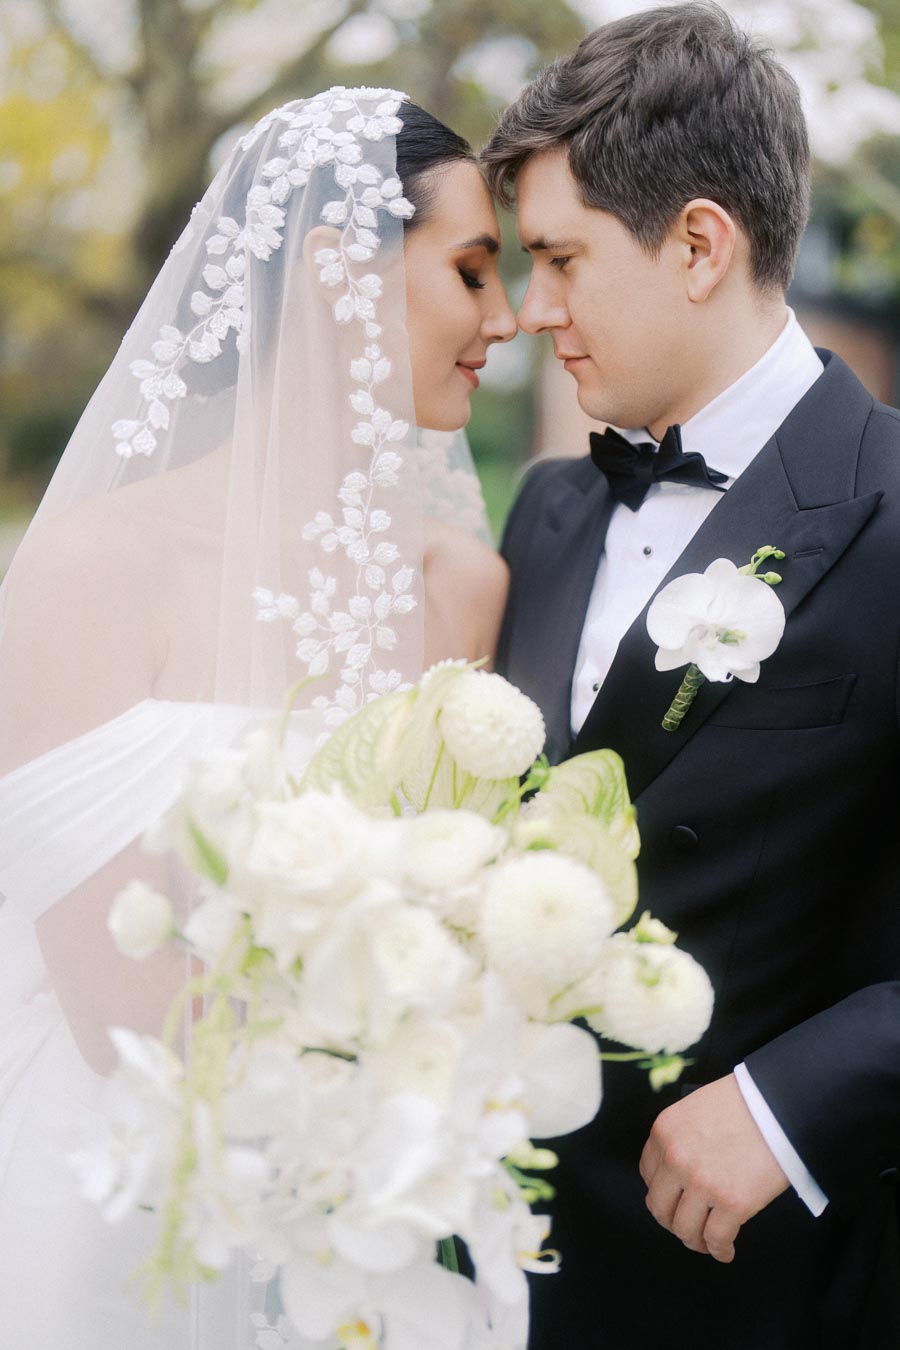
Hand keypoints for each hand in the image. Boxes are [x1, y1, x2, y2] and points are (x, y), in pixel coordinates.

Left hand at [639, 1073, 789, 1262]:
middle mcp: (675, 1159)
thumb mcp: (695, 1110)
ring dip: (695, 1241)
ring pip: (685, 1230)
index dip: (661, 1191)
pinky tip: (726, 1251)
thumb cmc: (743, 1103)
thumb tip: (681, 1171)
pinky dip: (720, 1251)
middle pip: (660, 1207)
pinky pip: (716, 1239)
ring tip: (706, 1242)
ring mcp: (702, 1183)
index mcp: (664, 1132)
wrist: (778, 1103)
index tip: (673, 1199)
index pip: (647, 1174)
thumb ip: (682, 1138)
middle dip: (672, 1221)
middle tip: (686, 1226)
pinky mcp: (732, 1203)